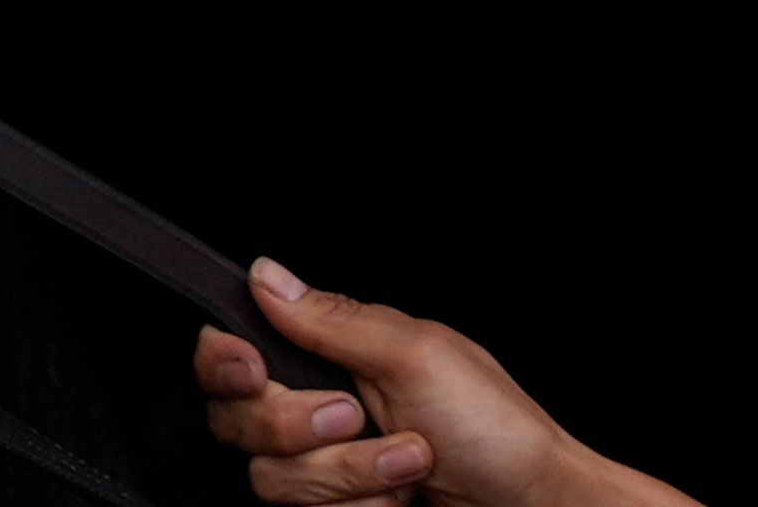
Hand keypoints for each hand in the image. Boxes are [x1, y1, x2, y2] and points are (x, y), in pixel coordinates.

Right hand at [190, 259, 706, 506]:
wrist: (532, 506)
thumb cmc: (497, 429)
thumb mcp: (415, 355)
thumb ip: (332, 320)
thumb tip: (267, 274)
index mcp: (333, 354)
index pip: (236, 352)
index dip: (225, 362)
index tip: (251, 369)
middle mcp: (321, 410)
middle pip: (239, 420)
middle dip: (300, 427)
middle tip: (359, 417)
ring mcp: (329, 469)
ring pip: (274, 479)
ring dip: (350, 476)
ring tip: (410, 464)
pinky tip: (402, 499)